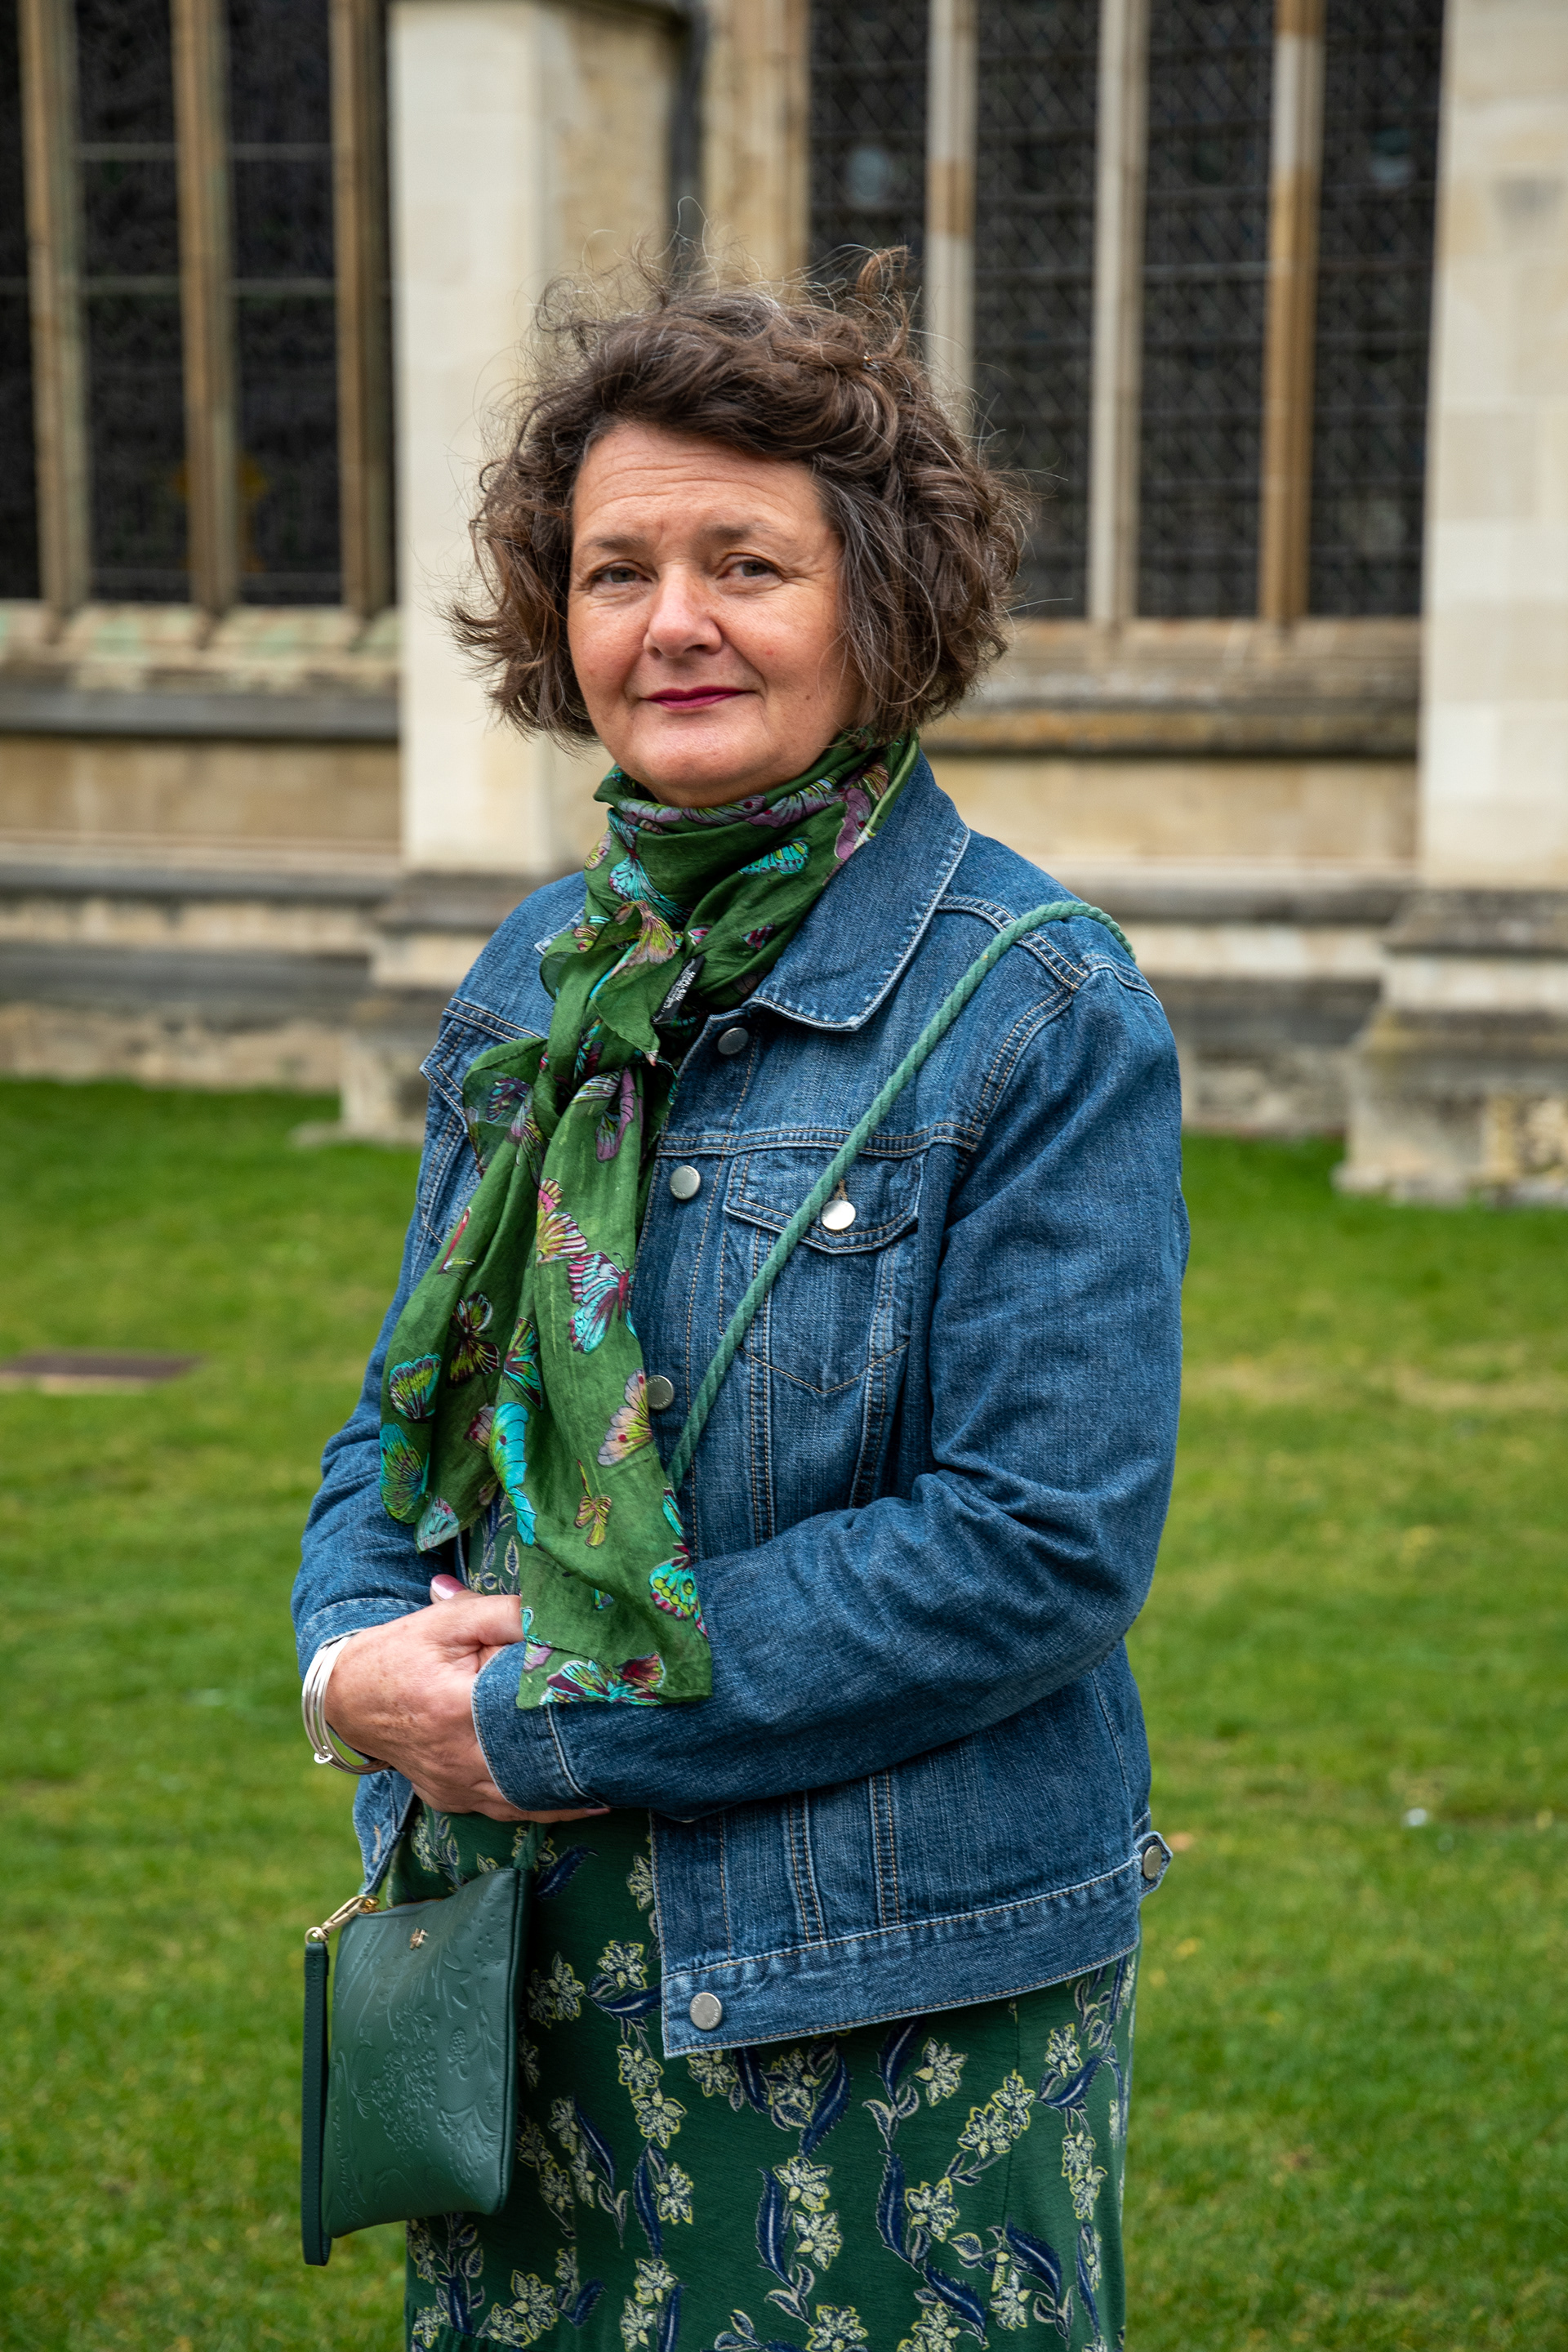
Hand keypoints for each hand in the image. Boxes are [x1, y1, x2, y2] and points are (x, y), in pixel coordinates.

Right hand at [325, 1583, 609, 1824]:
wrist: (347, 1698)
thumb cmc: (402, 1652)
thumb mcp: (449, 1621)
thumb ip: (505, 1614)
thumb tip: (561, 1612)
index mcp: (456, 1707)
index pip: (527, 1713)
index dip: (572, 1712)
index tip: (616, 1706)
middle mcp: (458, 1757)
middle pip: (536, 1763)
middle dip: (584, 1759)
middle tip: (635, 1745)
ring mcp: (456, 1786)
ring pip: (528, 1798)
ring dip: (573, 1791)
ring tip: (623, 1776)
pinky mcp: (454, 1800)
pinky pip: (509, 1810)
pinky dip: (547, 1807)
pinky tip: (586, 1801)